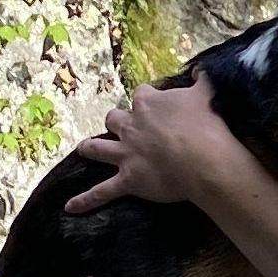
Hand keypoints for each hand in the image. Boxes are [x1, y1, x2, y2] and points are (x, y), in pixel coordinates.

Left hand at [66, 79, 242, 214]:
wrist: (205, 161)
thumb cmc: (207, 127)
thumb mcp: (207, 94)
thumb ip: (203, 80)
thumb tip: (201, 69)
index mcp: (148, 104)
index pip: (141, 95)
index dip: (148, 100)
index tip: (157, 104)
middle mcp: (131, 126)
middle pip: (114, 118)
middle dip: (117, 122)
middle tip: (125, 128)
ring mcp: (126, 153)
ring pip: (98, 147)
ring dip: (90, 148)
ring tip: (85, 149)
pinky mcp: (128, 179)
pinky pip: (102, 191)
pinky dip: (86, 200)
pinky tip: (69, 207)